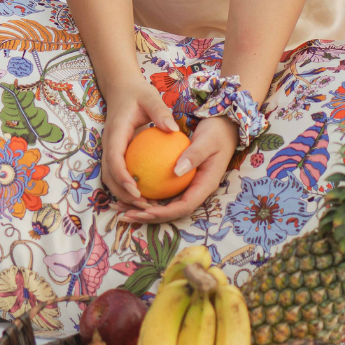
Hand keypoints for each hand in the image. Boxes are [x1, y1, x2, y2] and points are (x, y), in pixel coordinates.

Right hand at [100, 75, 181, 208]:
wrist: (121, 88)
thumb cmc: (137, 93)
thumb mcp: (150, 97)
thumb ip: (160, 112)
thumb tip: (173, 129)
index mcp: (116, 132)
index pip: (114, 159)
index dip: (122, 177)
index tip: (137, 190)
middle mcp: (109, 144)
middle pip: (108, 175)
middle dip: (122, 193)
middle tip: (144, 205)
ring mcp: (110, 149)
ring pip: (110, 177)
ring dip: (123, 193)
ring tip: (146, 204)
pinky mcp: (115, 152)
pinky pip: (117, 173)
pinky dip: (127, 186)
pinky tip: (147, 192)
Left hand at [117, 116, 238, 223]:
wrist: (223, 127)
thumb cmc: (216, 132)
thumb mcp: (208, 141)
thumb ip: (194, 155)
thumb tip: (176, 171)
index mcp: (205, 185)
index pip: (184, 206)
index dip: (165, 213)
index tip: (145, 211)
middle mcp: (196, 190)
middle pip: (171, 211)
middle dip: (149, 216)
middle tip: (126, 215)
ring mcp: (188, 186)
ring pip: (165, 204)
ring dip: (144, 209)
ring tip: (121, 209)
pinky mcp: (180, 179)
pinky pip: (162, 190)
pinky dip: (147, 193)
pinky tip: (129, 188)